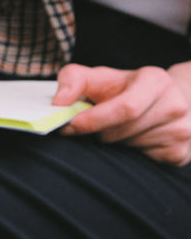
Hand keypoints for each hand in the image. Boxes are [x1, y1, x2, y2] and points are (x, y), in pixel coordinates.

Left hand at [54, 62, 190, 165]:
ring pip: (129, 148)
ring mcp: (182, 131)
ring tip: (122, 128)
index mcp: (156, 81)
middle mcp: (175, 105)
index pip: (125, 108)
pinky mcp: (181, 153)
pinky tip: (136, 138)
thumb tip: (58, 102)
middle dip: (100, 132)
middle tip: (99, 125)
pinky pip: (142, 161)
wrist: (171, 99)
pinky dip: (131, 153)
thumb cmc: (127, 89)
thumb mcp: (101, 78)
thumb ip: (73, 80)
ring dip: (115, 143)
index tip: (70, 125)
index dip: (92, 120)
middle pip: (121, 133)